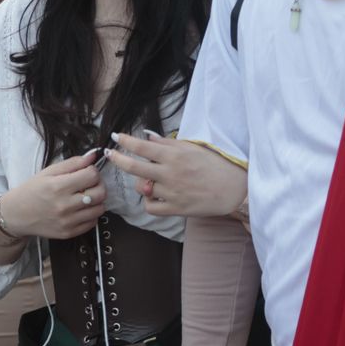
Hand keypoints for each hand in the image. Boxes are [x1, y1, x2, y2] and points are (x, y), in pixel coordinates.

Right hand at [0, 152, 107, 239]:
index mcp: (58, 186)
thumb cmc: (32, 190)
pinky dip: (91, 214)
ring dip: (96, 200)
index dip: (93, 171)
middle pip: (100, 193)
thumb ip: (72, 163)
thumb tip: (92, 156)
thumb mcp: (48, 172)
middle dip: (98, 185)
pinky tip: (81, 209)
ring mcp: (67, 221)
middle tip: (90, 184)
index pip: (92, 175)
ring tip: (85, 196)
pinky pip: (93, 222)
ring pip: (99, 209)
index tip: (87, 172)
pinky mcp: (68, 233)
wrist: (16, 214)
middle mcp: (64, 205)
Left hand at [107, 134, 246, 217]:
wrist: (234, 190)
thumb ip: (168, 143)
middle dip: (118, 159)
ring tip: (147, 178)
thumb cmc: (215, 165)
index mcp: (175, 156)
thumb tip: (147, 137)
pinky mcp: (176, 209)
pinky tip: (153, 195)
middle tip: (110, 154)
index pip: (143, 147)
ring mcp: (172, 193)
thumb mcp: (193, 148)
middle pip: (134, 167)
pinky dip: (148, 201)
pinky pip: (150, 207)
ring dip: (139, 182)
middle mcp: (170, 173)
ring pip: (141, 188)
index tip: (116, 136)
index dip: (125, 141)